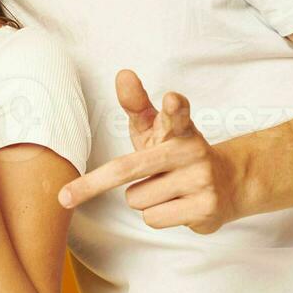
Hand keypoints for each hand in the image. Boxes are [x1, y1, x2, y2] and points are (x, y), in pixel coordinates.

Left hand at [58, 70, 240, 233]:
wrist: (228, 183)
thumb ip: (137, 104)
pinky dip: (156, 215)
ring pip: (137, 199)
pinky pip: (153, 218)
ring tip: (166, 190)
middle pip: (130, 168)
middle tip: (65, 197)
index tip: (171, 100)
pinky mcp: (205, 208)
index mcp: (179, 128)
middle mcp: (192, 151)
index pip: (178, 114)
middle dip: (93, 184)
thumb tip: (123, 74)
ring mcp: (201, 180)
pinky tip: (177, 205)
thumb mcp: (156, 127)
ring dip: (142, 199)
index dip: (174, 107)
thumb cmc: (176, 152)